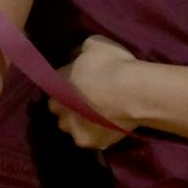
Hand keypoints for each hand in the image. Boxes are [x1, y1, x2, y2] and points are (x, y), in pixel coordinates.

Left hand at [48, 35, 138, 149]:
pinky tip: (109, 124)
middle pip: (58, 108)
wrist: (133, 93)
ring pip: (72, 126)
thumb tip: (82, 54)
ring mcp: (74, 129)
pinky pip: (91, 137)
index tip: (80, 79)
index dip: (67, 80)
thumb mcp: (96, 43)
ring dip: (80, 121)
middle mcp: (60, 109)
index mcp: (58, 83)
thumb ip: (84, 50)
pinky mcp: (90, 143)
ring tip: (98, 114)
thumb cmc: (113, 65)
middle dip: (68, 104)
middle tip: (88, 97)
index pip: (54, 82)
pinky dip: (98, 132)